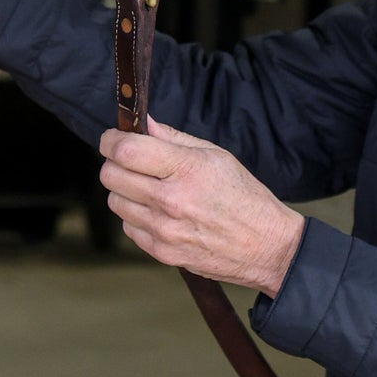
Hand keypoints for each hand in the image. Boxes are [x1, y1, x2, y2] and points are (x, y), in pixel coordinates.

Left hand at [99, 118, 304, 297]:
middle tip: (130, 160)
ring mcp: (164, 231)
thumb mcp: (215, 154)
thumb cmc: (242, 194)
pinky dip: (135, 216)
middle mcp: (170, 201)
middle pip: (111, 176)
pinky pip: (128, 227)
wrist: (264, 245)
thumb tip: (143, 122)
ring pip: (115, 202)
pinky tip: (157, 210)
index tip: (112, 137)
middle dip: (114, 163)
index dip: (111, 140)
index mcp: (186, 169)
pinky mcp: (162, 254)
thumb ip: (173, 137)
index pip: (127, 151)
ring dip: (124, 190)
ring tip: (147, 186)